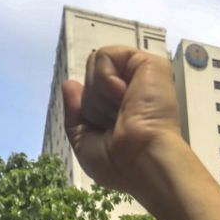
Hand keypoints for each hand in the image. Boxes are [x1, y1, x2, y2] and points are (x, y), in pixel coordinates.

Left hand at [62, 46, 182, 193]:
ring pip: (95, 64)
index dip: (88, 110)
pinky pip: (105, 56)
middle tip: (116, 122)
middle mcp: (134, 88)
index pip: (91, 91)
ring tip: (122, 111)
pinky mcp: (150, 63)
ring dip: (99, 94)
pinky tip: (124, 97)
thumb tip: (70, 83)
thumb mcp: (85, 144)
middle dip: (93, 104)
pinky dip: (105, 80)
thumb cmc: (121, 163)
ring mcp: (142, 75)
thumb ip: (75, 114)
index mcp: (123, 107)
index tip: (105, 132)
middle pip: (90, 77)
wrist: (145, 162)